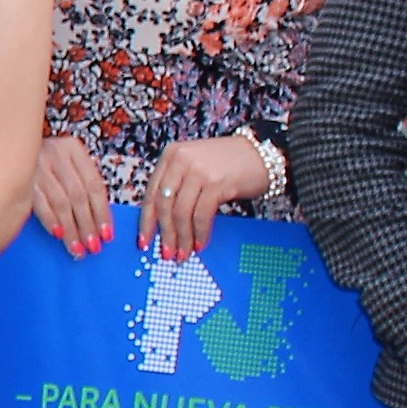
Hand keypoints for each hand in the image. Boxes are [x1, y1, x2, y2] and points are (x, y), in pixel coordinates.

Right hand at [33, 136, 115, 257]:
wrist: (9, 146)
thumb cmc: (44, 158)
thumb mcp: (65, 161)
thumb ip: (81, 183)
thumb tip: (96, 220)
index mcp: (73, 148)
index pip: (94, 185)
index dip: (102, 212)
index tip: (106, 233)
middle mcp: (56, 154)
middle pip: (78, 196)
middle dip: (87, 225)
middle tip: (92, 245)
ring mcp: (36, 166)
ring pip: (60, 203)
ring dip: (70, 229)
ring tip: (76, 247)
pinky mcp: (21, 179)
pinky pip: (39, 204)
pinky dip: (50, 221)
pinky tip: (58, 234)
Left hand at [138, 133, 281, 259]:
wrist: (263, 154)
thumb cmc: (229, 164)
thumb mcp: (196, 167)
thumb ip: (179, 186)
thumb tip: (163, 224)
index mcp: (171, 155)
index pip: (151, 193)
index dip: (146, 221)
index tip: (143, 241)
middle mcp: (181, 160)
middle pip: (163, 205)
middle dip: (164, 234)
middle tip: (166, 253)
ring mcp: (199, 170)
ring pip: (180, 212)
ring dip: (182, 238)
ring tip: (183, 253)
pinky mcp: (216, 182)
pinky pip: (201, 215)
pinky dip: (199, 233)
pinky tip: (200, 243)